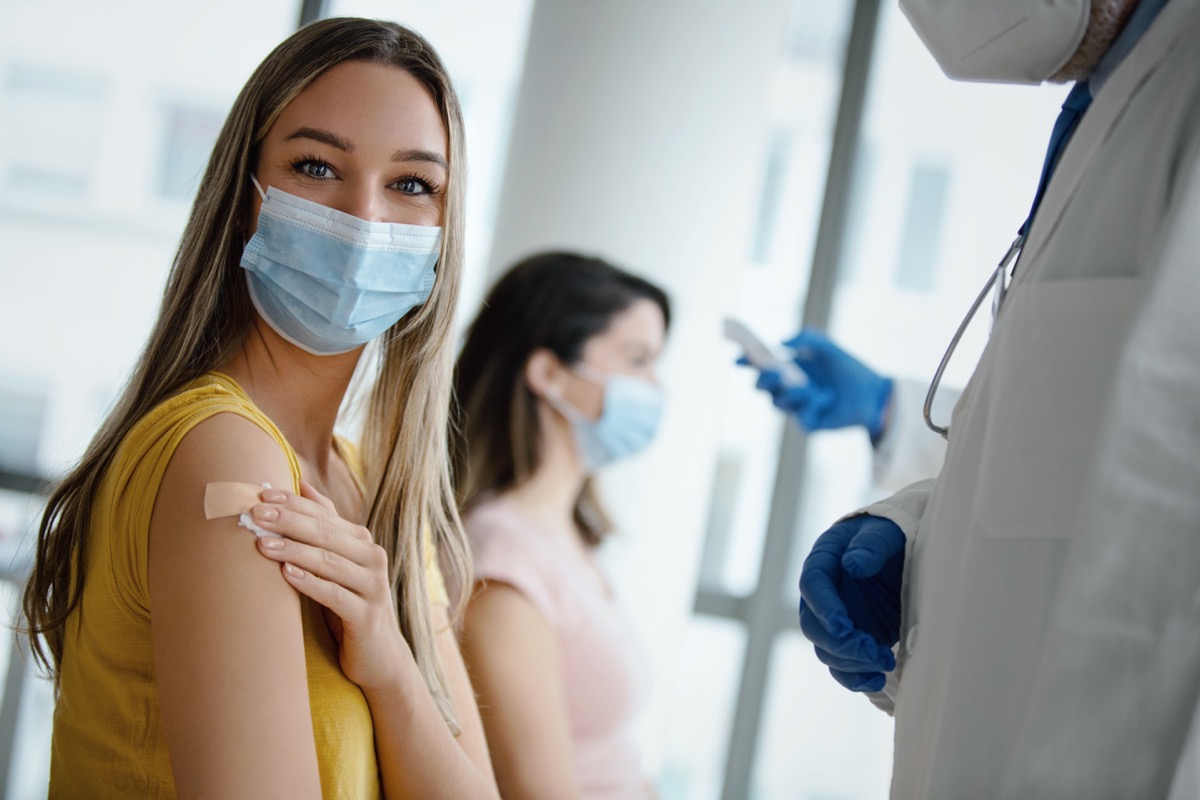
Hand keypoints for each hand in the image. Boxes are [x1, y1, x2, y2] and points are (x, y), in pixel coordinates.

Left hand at [249, 480, 406, 691]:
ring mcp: (373, 586)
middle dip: (289, 521)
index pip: (325, 515)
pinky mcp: (367, 615)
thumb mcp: (337, 564)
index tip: (261, 494)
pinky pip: (335, 595)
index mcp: (361, 542)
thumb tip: (301, 483)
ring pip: (329, 561)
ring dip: (294, 550)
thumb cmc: (350, 605)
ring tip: (262, 543)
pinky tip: (286, 575)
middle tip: (255, 514)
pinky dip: (310, 583)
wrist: (379, 656)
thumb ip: (325, 525)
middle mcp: (372, 558)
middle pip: (326, 534)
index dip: (294, 503)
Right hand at [752, 328, 893, 436]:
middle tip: (774, 371)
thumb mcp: (829, 347)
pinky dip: (810, 408)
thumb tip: (782, 343)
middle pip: (762, 388)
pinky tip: (824, 400)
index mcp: (789, 369)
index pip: (760, 366)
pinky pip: (799, 418)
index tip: (739, 358)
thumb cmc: (850, 370)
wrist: (873, 394)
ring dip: (791, 394)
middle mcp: (788, 389)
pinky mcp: (808, 424)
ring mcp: (797, 408)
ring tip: (808, 388)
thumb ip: (808, 338)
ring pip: (777, 403)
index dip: (747, 362)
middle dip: (764, 379)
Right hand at [798, 514, 904, 692]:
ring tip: (884, 662)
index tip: (843, 626)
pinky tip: (876, 678)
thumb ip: (869, 546)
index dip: (824, 608)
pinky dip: (855, 677)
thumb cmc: (889, 536)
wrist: (903, 552)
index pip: (813, 585)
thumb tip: (853, 565)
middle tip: (872, 649)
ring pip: (826, 650)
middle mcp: (822, 594)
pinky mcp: (851, 639)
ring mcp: (835, 619)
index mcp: (824, 560)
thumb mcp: (883, 533)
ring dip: (852, 662)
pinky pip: (842, 665)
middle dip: (841, 643)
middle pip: (814, 626)